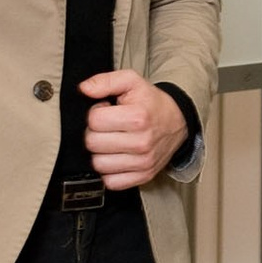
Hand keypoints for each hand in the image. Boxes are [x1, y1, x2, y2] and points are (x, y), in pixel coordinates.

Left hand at [81, 68, 188, 188]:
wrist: (177, 122)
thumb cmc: (150, 102)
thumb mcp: (131, 81)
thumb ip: (106, 80)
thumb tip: (84, 89)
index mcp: (137, 117)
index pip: (94, 120)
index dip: (96, 113)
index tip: (106, 111)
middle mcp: (141, 143)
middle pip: (92, 143)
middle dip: (95, 133)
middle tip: (108, 126)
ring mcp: (143, 163)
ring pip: (98, 164)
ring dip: (100, 153)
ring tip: (112, 141)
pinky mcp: (143, 177)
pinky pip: (111, 182)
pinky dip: (109, 171)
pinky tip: (116, 157)